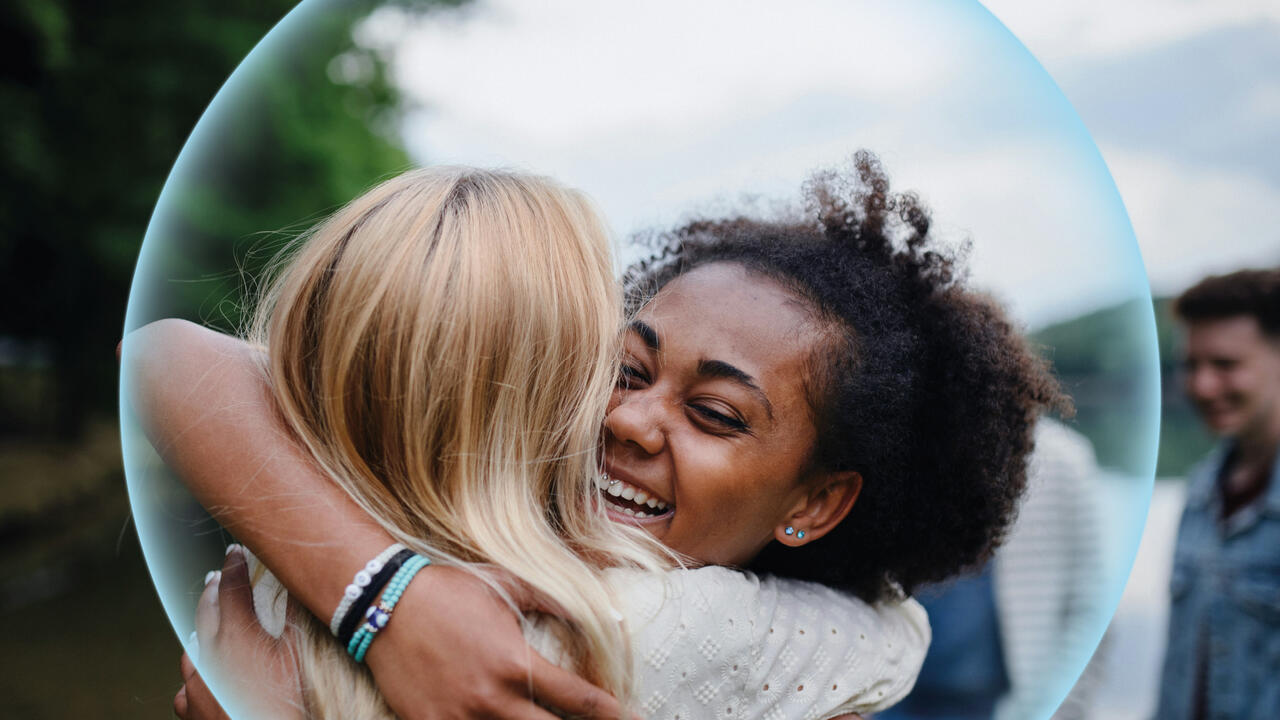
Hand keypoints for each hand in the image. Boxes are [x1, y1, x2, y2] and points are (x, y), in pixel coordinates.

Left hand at [175, 547, 304, 719]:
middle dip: (214, 590)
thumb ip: (295, 615)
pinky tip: (203, 673)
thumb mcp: (299, 654)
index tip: (235, 552)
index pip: (231, 587)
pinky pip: (186, 683)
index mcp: (234, 635)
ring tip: (210, 623)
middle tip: (219, 577)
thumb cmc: (287, 705)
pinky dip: (196, 671)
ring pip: (192, 647)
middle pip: (206, 611)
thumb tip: (297, 584)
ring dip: (202, 629)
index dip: (234, 565)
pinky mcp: (191, 709)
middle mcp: (208, 656)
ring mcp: (196, 684)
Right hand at [364, 565, 630, 718]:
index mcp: (514, 663)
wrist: (381, 602)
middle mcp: (490, 699)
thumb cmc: (449, 589)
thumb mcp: (507, 584)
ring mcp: (457, 718)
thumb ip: (555, 600)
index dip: (611, 713)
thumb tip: (606, 610)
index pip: (577, 699)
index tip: (632, 718)